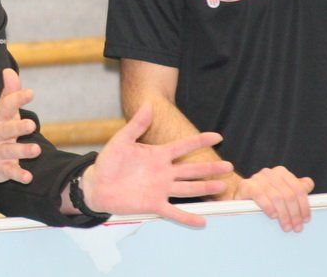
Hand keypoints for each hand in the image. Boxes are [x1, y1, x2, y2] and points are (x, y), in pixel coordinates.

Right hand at [0, 69, 40, 190]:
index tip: (30, 93)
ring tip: (37, 150)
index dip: (17, 99)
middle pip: (6, 130)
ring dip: (23, 151)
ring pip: (10, 151)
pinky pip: (10, 172)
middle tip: (32, 125)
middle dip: (18, 127)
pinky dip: (18, 175)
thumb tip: (9, 70)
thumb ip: (8, 93)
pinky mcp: (1, 168)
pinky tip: (28, 177)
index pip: (6, 107)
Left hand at [83, 104, 231, 226]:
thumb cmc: (108, 162)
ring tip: (223, 187)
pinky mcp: (153, 203)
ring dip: (205, 188)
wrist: (97, 185)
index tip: (218, 136)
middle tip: (229, 166)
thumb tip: (148, 105)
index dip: (200, 141)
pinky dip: (187, 217)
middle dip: (210, 168)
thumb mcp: (121, 140)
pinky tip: (202, 221)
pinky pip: (173, 211)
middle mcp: (163, 172)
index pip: (183, 146)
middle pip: (192, 170)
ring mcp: (160, 189)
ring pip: (188, 189)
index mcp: (157, 155)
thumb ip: (136, 125)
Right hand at [234, 167, 313, 231]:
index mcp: (281, 173)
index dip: (304, 206)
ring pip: (277, 197)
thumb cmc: (264, 198)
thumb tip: (308, 183)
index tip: (306, 220)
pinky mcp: (246, 185)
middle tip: (296, 227)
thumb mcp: (281, 193)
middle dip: (294, 214)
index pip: (298, 189)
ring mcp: (257, 178)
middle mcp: (269, 173)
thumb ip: (295, 189)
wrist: (240, 199)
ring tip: (285, 226)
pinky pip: (261, 196)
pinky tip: (272, 215)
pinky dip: (268, 207)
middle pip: (289, 195)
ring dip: (284, 215)